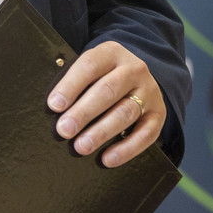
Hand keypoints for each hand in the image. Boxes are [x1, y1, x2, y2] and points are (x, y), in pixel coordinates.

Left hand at [47, 42, 164, 167]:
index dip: (71, 86)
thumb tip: (54, 109)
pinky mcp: (158, 114)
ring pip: (125, 112)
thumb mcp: (92, 69)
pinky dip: (126, 149)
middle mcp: (134, 69)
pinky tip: (107, 158)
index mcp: (112, 53)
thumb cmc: (103, 76)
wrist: (138, 77)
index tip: (54, 105)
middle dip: (84, 112)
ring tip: (81, 146)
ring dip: (101, 132)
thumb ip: (75, 82)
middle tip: (64, 130)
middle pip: (108, 90)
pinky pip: (145, 134)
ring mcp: (149, 91)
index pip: (90, 66)